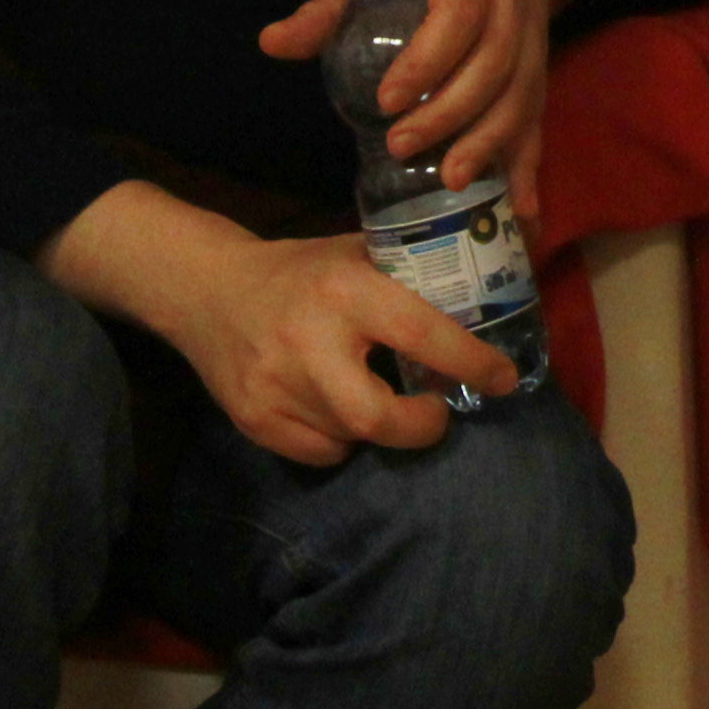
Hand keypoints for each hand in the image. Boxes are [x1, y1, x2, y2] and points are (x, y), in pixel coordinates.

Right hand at [36, 179, 511, 465]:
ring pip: (351, 437)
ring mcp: (274, 387)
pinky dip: (342, 440)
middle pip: (378, 418)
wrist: (205, 289)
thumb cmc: (299, 270)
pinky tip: (337, 409)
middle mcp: (307, 342)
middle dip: (422, 426)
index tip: (504, 379)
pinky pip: (320, 454)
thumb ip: (409, 276)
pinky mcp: (254, 420)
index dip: (471, 363)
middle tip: (437, 412)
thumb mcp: (354, 254)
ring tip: (379, 397)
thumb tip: (488, 293)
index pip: (422, 335)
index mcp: (343, 291)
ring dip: (379, 427)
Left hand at [257, 0, 595, 207]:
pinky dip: (530, 168)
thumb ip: (332, 6)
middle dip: (448, 112)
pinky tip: (520, 210)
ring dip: (488, 143)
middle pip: (492, 66)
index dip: (427, 60)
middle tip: (400, 146)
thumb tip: (271, 43)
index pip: (458, 16)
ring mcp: (533, 41)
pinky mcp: (541, 72)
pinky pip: (538, 121)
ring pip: (520, 98)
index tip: (386, 100)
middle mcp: (512, 5)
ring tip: (450, 179)